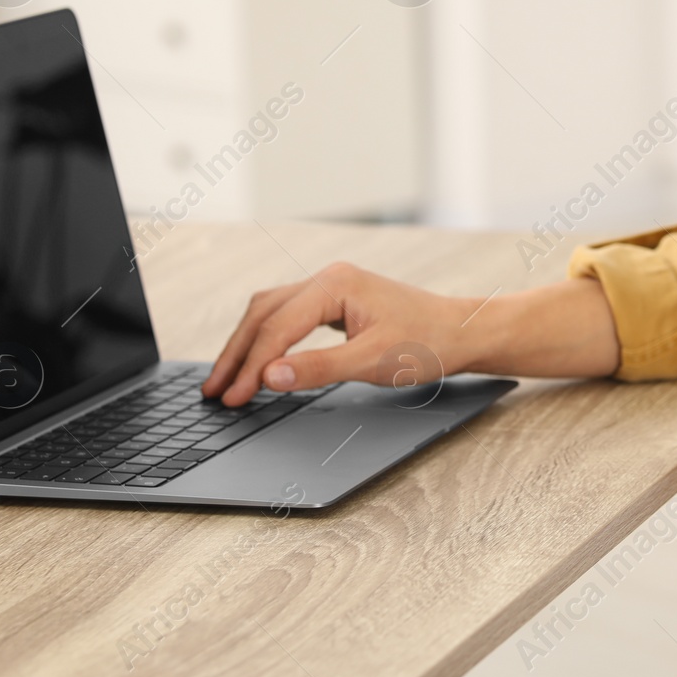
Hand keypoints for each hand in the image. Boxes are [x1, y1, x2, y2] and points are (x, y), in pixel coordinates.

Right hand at [202, 263, 475, 406]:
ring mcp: (331, 286)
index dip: (251, 365)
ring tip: (226, 378)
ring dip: (247, 344)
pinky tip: (257, 359)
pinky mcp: (335, 300)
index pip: (278, 328)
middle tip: (215, 391)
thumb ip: (318, 369)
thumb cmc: (427, 343)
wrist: (461, 332)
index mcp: (335, 284)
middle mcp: (328, 278)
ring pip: (271, 310)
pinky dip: (266, 338)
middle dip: (237, 353)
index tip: (233, 397)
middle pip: (264, 313)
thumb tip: (269, 377)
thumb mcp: (372, 363)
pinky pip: (287, 315)